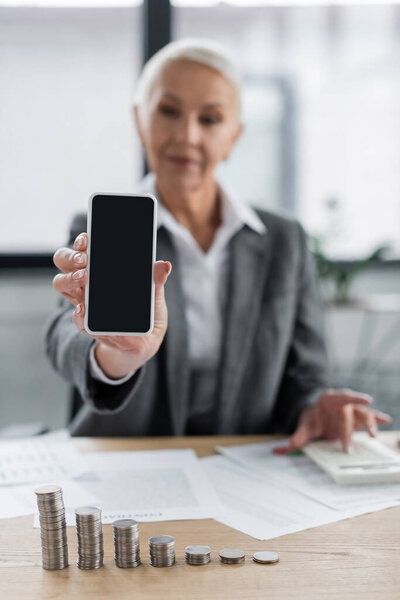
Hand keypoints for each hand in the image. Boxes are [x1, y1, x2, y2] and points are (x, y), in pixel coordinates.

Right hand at [52, 232, 171, 373]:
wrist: (144, 342)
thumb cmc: (147, 312)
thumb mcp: (154, 294)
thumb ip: (156, 279)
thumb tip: (164, 265)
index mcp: (100, 269)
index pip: (83, 248)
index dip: (81, 242)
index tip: (87, 240)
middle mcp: (86, 282)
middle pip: (64, 261)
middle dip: (70, 257)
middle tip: (84, 260)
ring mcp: (84, 302)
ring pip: (62, 284)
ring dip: (70, 280)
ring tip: (84, 278)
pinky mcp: (89, 325)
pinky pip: (77, 318)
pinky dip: (79, 313)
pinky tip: (84, 309)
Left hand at [286, 389, 391, 452]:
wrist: (318, 419)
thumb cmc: (314, 419)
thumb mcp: (306, 426)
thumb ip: (300, 435)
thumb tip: (292, 445)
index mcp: (329, 400)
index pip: (341, 397)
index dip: (355, 397)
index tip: (367, 399)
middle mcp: (343, 403)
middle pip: (349, 414)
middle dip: (348, 431)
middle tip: (347, 448)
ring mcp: (352, 411)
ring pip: (363, 414)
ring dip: (370, 424)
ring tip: (372, 435)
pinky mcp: (358, 420)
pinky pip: (369, 418)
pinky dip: (378, 419)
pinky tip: (386, 420)